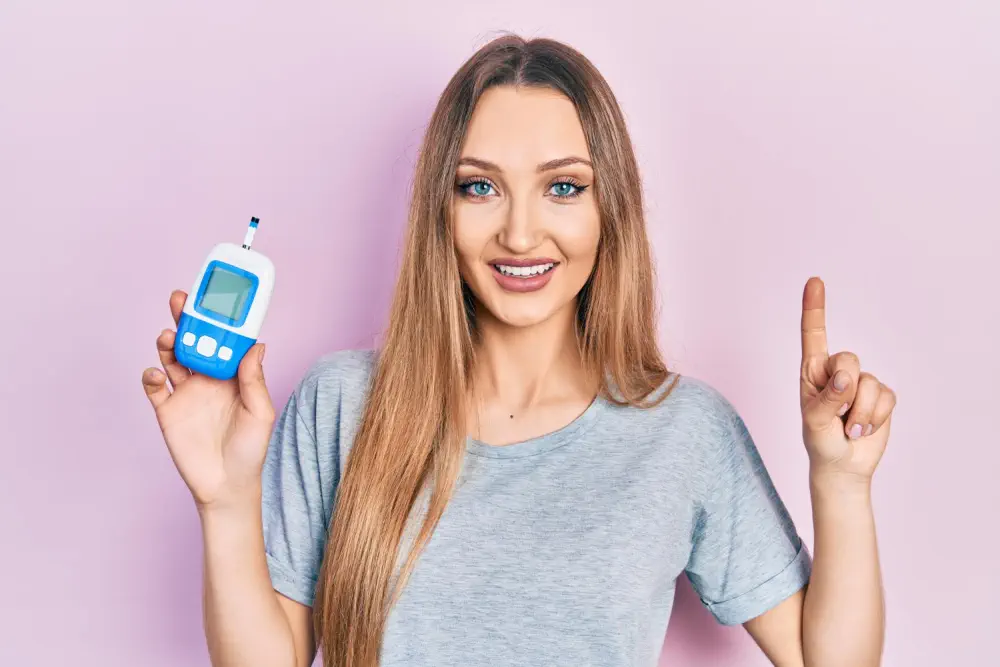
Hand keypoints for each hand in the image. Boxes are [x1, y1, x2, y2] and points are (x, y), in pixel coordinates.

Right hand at [141, 290, 275, 510]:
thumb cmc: (250, 450)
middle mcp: (208, 379)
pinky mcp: (167, 411)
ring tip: (168, 336)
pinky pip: (154, 388)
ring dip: (167, 343)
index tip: (215, 297)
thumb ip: (254, 379)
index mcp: (233, 376)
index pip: (224, 340)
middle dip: (186, 319)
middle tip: (181, 299)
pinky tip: (156, 374)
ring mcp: (186, 393)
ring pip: (171, 358)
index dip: (218, 319)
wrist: (226, 487)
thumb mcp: (260, 413)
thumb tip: (256, 344)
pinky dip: (151, 377)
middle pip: (193, 341)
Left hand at [799, 277, 896, 481]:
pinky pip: (886, 399)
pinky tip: (863, 429)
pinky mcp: (881, 396)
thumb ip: (827, 399)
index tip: (814, 281)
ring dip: (859, 414)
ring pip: (869, 384)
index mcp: (813, 371)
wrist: (843, 465)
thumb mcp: (814, 422)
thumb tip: (845, 378)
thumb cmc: (819, 441)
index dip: (814, 308)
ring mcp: (861, 383)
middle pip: (849, 358)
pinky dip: (874, 419)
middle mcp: (837, 371)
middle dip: (845, 389)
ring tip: (847, 428)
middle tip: (837, 413)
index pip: (813, 335)